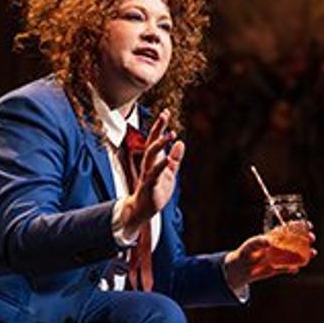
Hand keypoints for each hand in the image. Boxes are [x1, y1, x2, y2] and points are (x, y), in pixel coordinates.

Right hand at [120, 109, 183, 236]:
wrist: (142, 210)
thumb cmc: (155, 192)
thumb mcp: (169, 174)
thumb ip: (174, 159)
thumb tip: (180, 143)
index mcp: (154, 160)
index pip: (155, 139)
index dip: (160, 126)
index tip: (165, 112)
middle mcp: (148, 164)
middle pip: (151, 142)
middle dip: (157, 128)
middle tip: (164, 114)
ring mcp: (148, 174)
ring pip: (151, 155)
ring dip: (159, 144)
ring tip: (170, 134)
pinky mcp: (149, 185)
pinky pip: (154, 173)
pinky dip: (160, 165)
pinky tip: (167, 159)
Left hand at [224, 228, 316, 291]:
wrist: (241, 268)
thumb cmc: (246, 251)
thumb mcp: (250, 244)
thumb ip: (258, 241)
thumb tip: (268, 242)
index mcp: (274, 238)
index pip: (288, 230)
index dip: (299, 227)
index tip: (307, 225)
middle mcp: (279, 247)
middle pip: (296, 242)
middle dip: (306, 239)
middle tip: (312, 238)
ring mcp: (280, 258)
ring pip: (296, 255)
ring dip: (306, 254)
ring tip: (313, 253)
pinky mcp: (278, 269)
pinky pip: (288, 269)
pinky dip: (292, 269)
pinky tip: (295, 269)